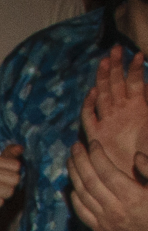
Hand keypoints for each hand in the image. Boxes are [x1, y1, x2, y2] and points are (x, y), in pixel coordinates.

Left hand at [69, 134, 147, 230]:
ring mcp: (105, 222)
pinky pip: (81, 213)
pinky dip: (75, 198)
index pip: (107, 172)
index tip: (92, 143)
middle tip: (75, 147)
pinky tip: (72, 186)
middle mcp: (115, 210)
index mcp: (133, 197)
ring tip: (71, 160)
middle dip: (81, 162)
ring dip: (74, 176)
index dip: (97, 156)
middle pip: (90, 182)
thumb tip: (136, 156)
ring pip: (83, 196)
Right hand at [82, 48, 147, 167]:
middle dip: (116, 67)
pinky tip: (93, 93)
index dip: (135, 70)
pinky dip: (90, 105)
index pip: (136, 84)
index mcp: (141, 110)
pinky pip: (90, 118)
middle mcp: (124, 114)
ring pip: (104, 96)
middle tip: (116, 49)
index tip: (138, 54)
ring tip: (104, 61)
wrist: (139, 182)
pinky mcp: (98, 136)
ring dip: (103, 80)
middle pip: (117, 85)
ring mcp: (110, 123)